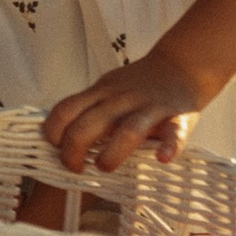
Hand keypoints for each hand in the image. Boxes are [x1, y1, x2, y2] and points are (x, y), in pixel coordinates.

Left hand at [44, 52, 202, 176]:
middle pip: (88, 125)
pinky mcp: (178, 117)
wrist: (182, 66)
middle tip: (75, 168)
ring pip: (128, 131)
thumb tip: (62, 135)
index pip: (66, 109)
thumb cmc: (140, 84)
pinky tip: (163, 158)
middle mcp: (122, 99)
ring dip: (111, 154)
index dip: (53, 132)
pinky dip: (169, 146)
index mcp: (102, 92)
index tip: (54, 148)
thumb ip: (89, 107)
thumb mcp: (108, 87)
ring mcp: (150, 108)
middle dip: (74, 152)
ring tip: (104, 167)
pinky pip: (174, 133)